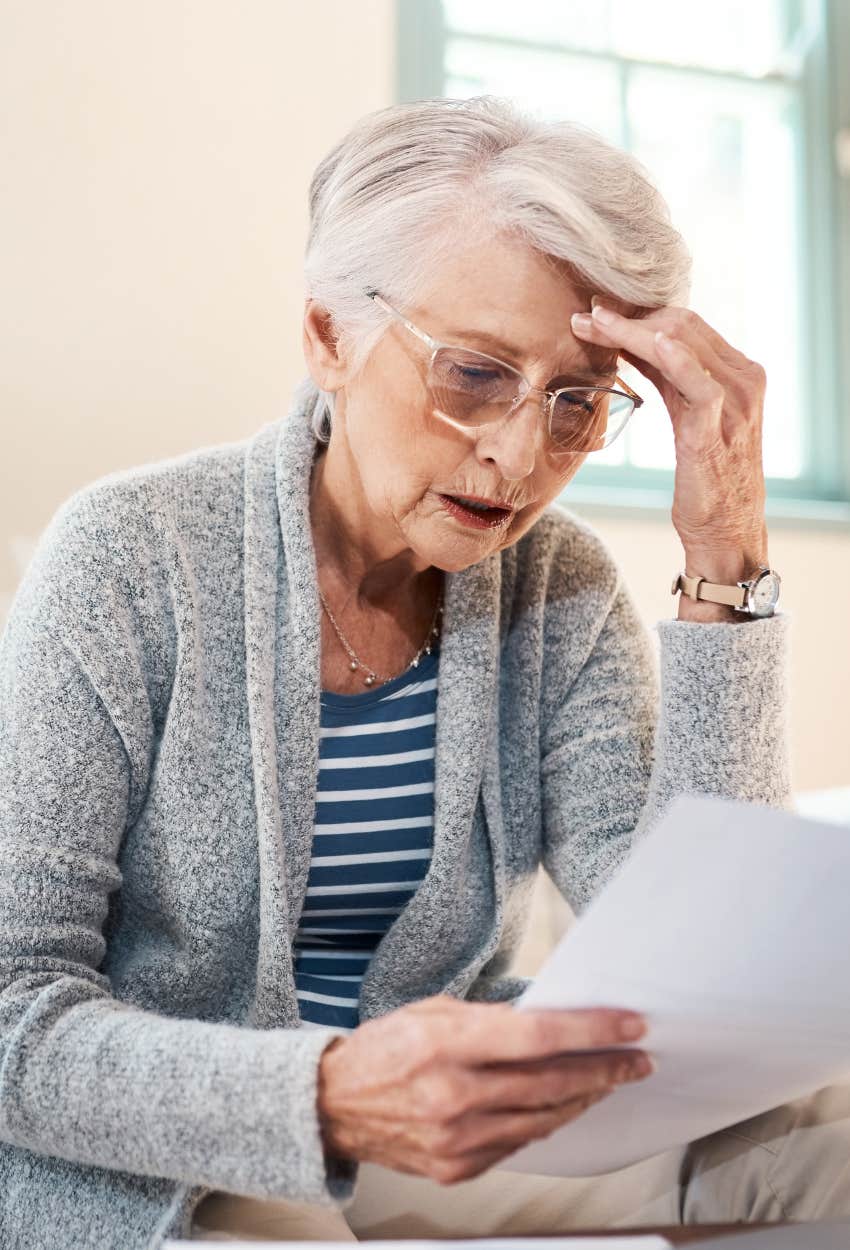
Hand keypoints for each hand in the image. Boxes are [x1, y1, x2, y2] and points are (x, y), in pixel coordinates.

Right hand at [316, 993, 652, 1183]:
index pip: (538, 1037)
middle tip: (637, 1058)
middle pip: (551, 1083)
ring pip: (543, 1118)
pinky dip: (547, 1121)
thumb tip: (550, 1019)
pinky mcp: (456, 1168)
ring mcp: (456, 1139)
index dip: (592, 1032)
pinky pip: (519, 1144)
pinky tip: (563, 1104)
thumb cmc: (384, 1049)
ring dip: (584, 1097)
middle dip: (604, 1069)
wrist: (332, 1105)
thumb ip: (491, 1018)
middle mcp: (453, 1095)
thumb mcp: (433, 1011)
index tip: (630, 1026)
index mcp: (445, 1044)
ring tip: (608, 1079)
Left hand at [571, 300, 769, 617]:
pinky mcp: (719, 424)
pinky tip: (637, 342)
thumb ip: (670, 380)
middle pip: (682, 325)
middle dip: (629, 317)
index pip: (687, 325)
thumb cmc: (704, 480)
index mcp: (739, 372)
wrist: (727, 532)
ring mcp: (736, 399)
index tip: (599, 312)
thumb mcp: (687, 418)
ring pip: (681, 342)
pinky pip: (693, 378)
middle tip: (585, 315)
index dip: (640, 315)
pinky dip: (665, 354)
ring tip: (590, 324)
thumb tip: (633, 346)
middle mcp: (744, 378)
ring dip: (629, 329)